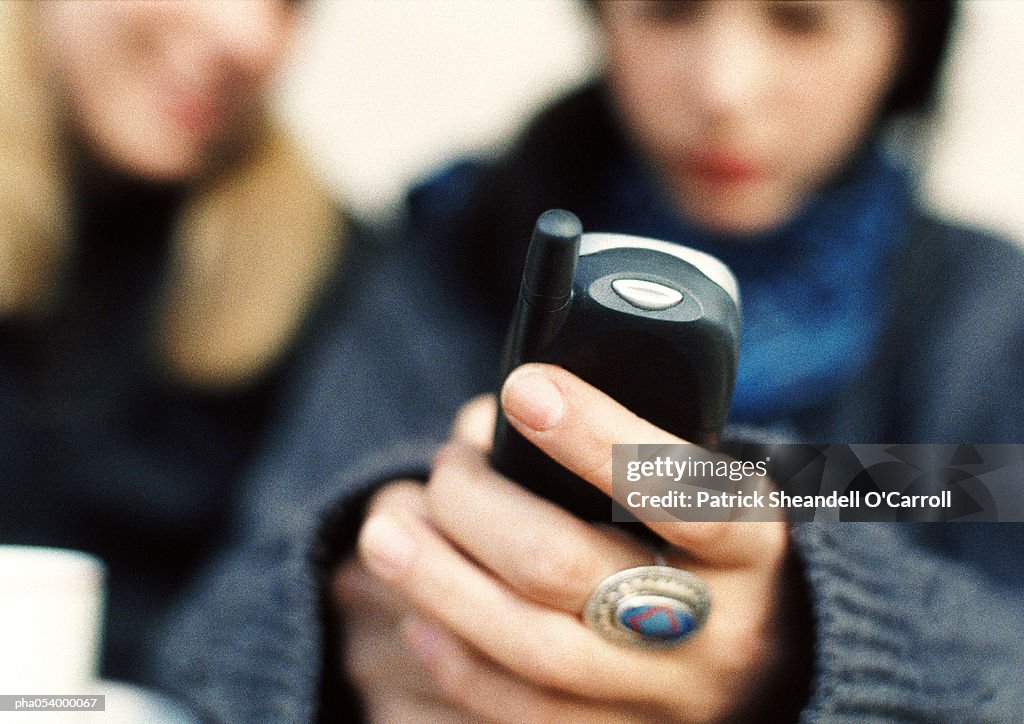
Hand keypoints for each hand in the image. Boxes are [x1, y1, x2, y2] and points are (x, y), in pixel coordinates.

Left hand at [352, 364, 809, 721]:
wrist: (764, 666)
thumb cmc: (712, 548)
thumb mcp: (706, 485)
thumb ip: (623, 445)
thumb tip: (503, 413)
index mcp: (752, 547)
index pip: (683, 491)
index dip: (597, 437)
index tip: (524, 387)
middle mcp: (715, 631)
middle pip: (569, 567)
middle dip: (478, 505)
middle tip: (442, 468)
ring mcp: (663, 700)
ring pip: (531, 647)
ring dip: (439, 581)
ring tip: (387, 533)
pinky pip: (518, 714)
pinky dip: (457, 658)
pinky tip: (419, 616)